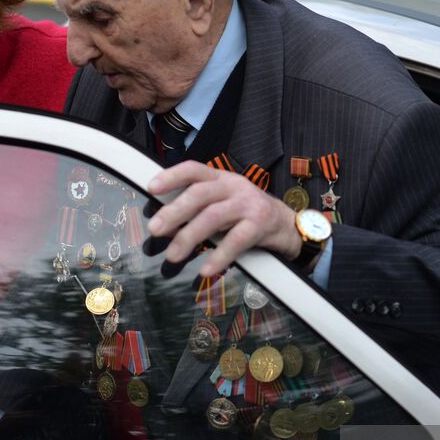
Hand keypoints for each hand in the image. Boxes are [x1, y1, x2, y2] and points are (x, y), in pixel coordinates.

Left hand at [147, 161, 301, 277]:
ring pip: (213, 217)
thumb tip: (163, 220)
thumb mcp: (225, 201)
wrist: (287, 225)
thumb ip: (200, 205)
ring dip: (189, 236)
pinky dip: (219, 256)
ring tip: (173, 255)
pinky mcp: (260, 225)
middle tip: (155, 230)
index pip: (194, 170)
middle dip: (174, 211)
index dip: (172, 176)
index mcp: (221, 178)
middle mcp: (234, 186)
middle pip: (200, 194)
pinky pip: (236, 241)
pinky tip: (206, 270)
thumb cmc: (248, 214)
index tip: (151, 187)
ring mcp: (248, 204)